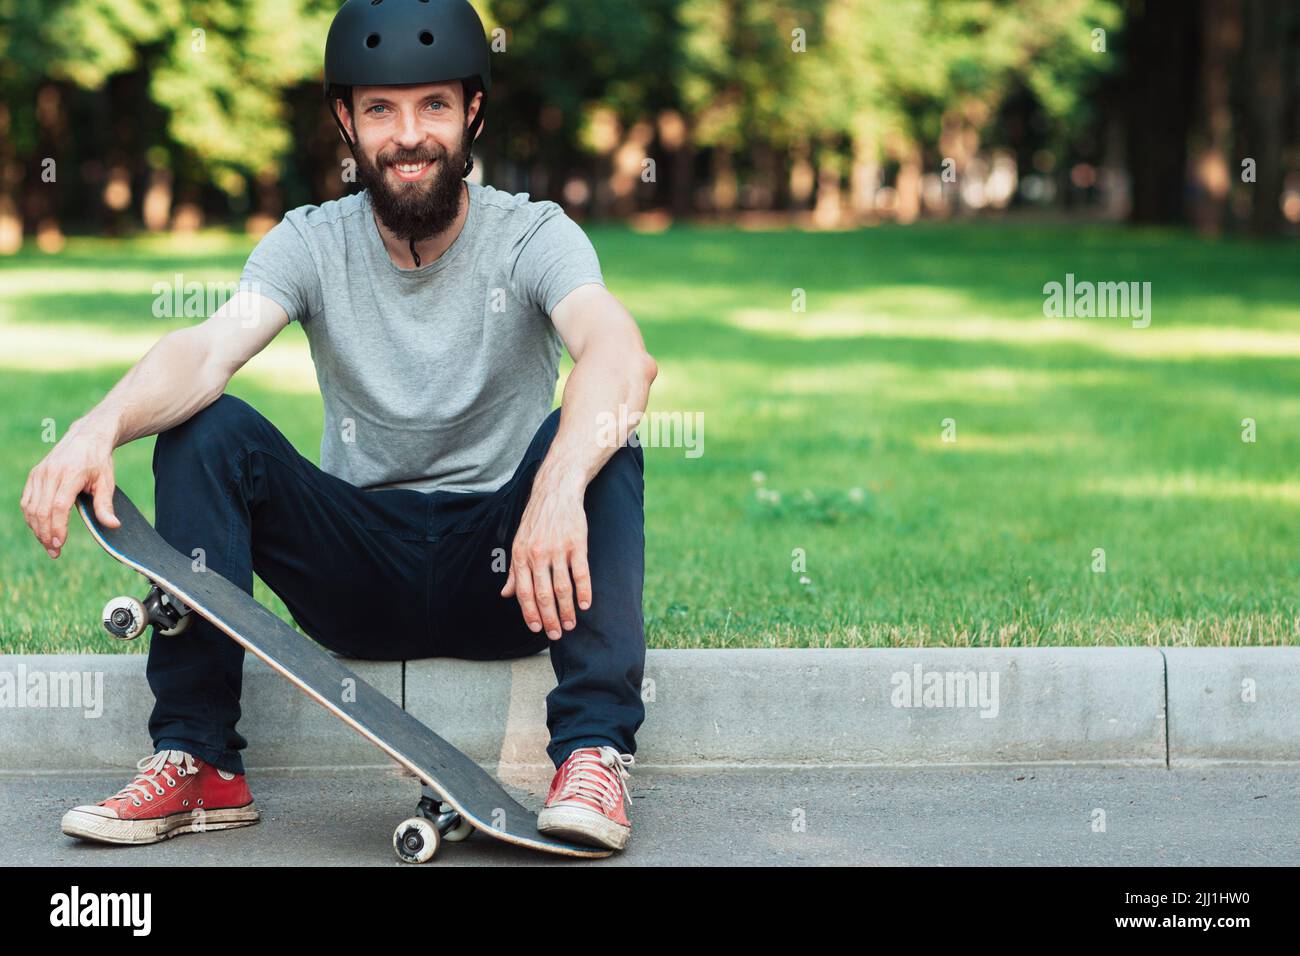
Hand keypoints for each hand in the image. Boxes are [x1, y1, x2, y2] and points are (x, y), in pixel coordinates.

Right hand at [21, 427, 118, 557]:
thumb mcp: (107, 481)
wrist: (86, 437)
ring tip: (49, 544)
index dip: (57, 527)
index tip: (60, 544)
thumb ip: (105, 505)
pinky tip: (40, 529)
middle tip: (54, 552)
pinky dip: (31, 517)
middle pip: (41, 510)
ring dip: (37, 529)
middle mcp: (50, 473)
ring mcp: (39, 474)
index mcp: (71, 474)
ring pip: (30, 508)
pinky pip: (27, 501)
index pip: (58, 506)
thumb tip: (113, 526)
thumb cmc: (99, 461)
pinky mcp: (34, 475)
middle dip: (46, 534)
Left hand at [500, 477, 591, 639]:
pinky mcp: (577, 543)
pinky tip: (585, 604)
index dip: (530, 613)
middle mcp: (537, 554)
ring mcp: (557, 549)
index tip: (537, 629)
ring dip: (566, 609)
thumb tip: (506, 595)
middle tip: (556, 634)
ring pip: (562, 587)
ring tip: (570, 624)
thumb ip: (514, 571)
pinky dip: (584, 591)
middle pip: (542, 594)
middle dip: (549, 618)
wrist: (556, 491)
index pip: (524, 592)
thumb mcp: (519, 543)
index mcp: (521, 555)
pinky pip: (581, 572)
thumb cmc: (537, 520)